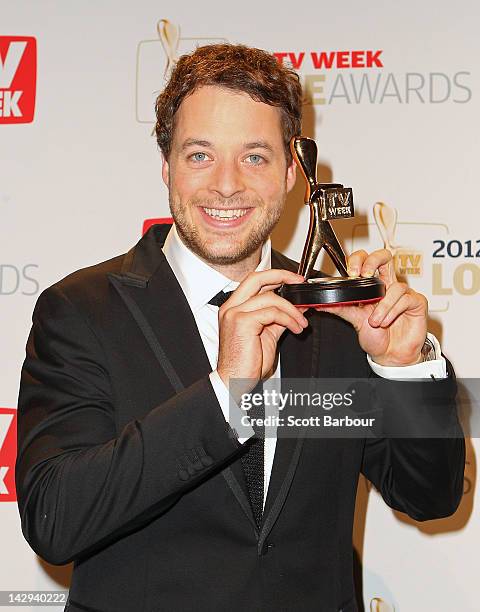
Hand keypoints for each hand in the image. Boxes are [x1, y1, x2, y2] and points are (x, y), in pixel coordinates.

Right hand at [216, 270, 308, 389]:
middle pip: (257, 278)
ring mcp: (235, 313)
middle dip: (282, 276)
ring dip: (292, 310)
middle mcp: (231, 307)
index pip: (254, 280)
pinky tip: (295, 328)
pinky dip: (289, 319)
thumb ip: (279, 318)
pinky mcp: (243, 322)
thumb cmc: (247, 362)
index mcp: (234, 307)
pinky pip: (272, 313)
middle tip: (299, 282)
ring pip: (270, 298)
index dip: (275, 276)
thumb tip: (296, 306)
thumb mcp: (267, 334)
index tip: (293, 279)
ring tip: (302, 323)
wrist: (235, 380)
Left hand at [317, 249, 427, 365]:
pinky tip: (386, 321)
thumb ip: (340, 308)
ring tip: (375, 321)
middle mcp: (388, 286)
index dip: (359, 260)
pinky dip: (393, 311)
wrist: (390, 355)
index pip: (367, 261)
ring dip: (382, 306)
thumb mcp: (354, 320)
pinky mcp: (416, 302)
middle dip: (373, 261)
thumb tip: (320, 303)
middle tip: (363, 275)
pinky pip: (406, 299)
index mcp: (373, 286)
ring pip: (395, 286)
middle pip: (385, 257)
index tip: (351, 273)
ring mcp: (404, 293)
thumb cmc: (376, 336)